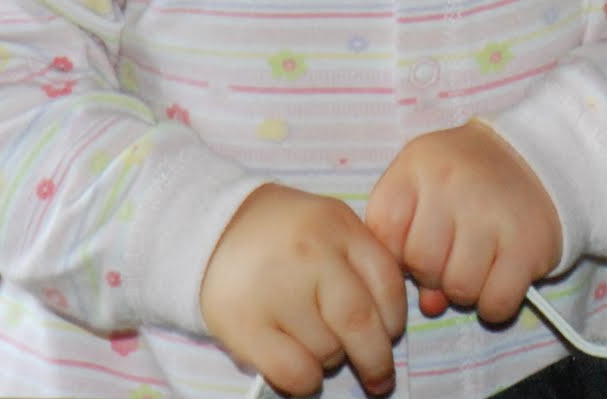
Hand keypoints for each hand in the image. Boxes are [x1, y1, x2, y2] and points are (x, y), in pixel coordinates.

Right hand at [200, 184, 405, 396]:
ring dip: (333, 361)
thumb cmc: (284, 234)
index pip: (387, 282)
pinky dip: (306, 381)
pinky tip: (303, 369)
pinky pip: (293, 371)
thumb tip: (392, 320)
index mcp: (339, 226)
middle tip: (380, 377)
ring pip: (328, 350)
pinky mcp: (245, 324)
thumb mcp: (331, 224)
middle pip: (360, 322)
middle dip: (377, 359)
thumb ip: (363, 258)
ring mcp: (277, 290)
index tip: (391, 334)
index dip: (395, 318)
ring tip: (318, 346)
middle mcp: (311, 255)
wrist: (211, 229)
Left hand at [366, 121, 561, 324]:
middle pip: (422, 264)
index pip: (385, 232)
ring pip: (459, 287)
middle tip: (452, 254)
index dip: (397, 251)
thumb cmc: (465, 178)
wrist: (533, 158)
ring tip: (477, 263)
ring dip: (466, 289)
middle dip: (432, 272)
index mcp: (418, 166)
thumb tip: (429, 303)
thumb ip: (407, 237)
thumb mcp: (423, 185)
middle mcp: (453, 185)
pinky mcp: (528, 245)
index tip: (417, 243)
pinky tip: (499, 278)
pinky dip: (494, 303)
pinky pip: (496, 302)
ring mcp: (493, 214)